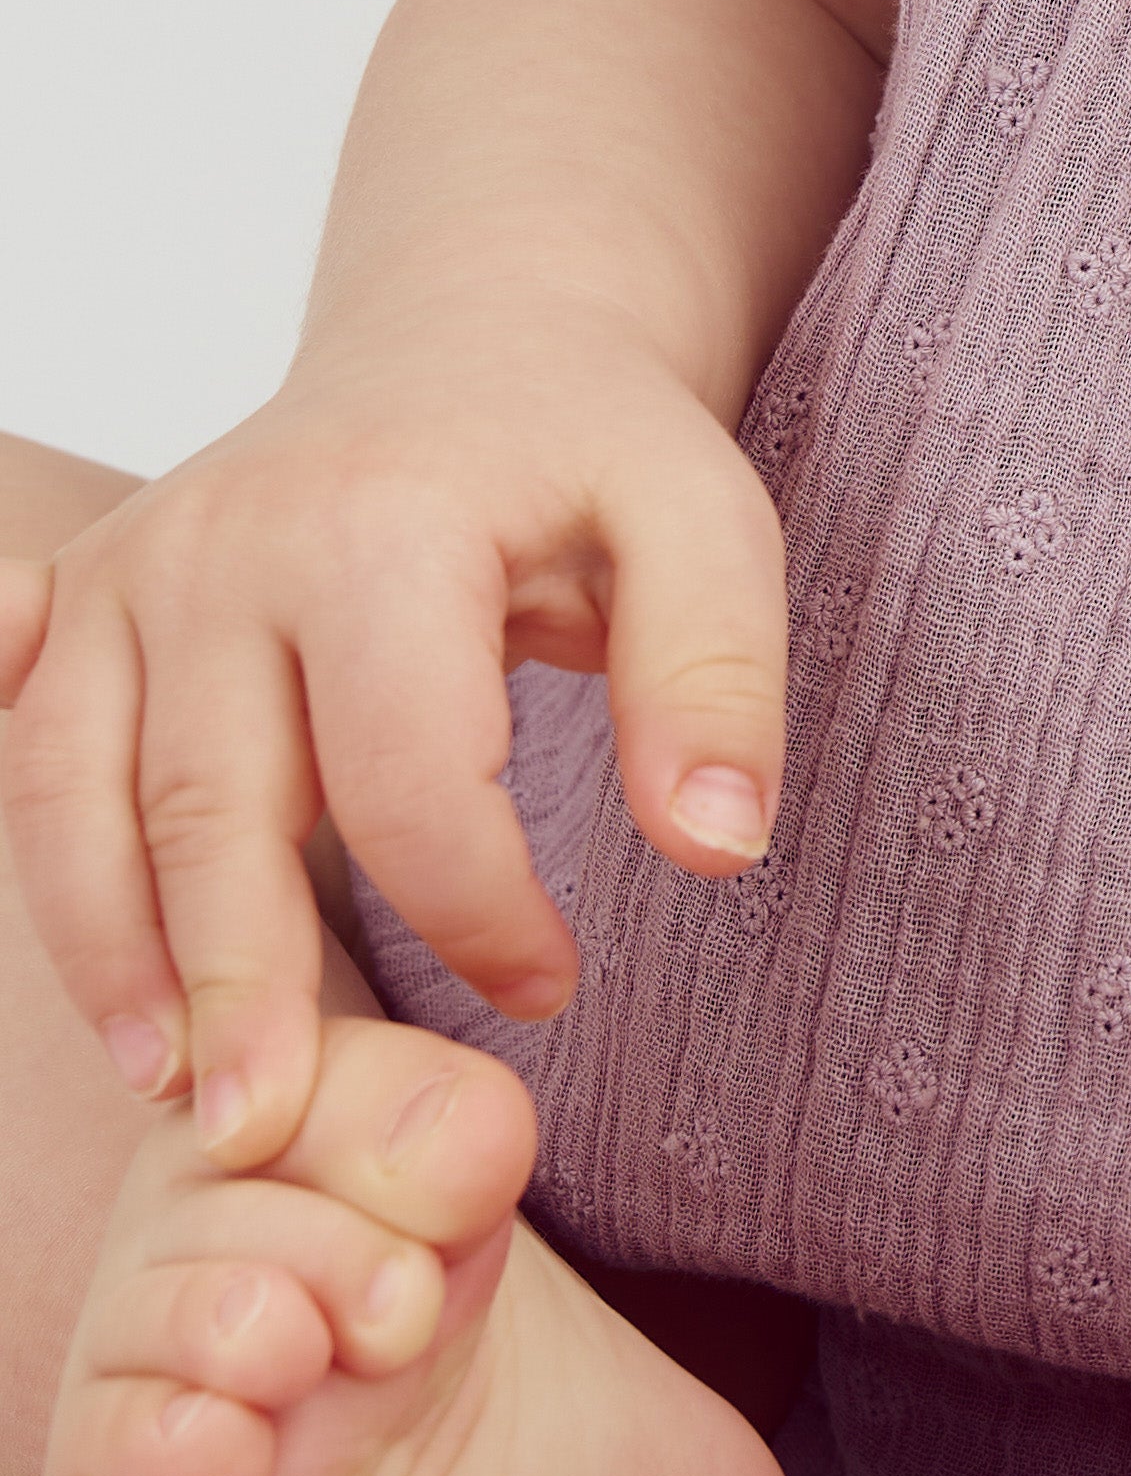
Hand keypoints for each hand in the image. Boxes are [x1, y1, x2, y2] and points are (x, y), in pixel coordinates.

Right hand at [0, 314, 794, 1169]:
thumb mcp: (704, 523)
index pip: (405, 773)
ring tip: (182, 1093)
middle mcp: (227, 544)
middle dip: (241, 985)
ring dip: (120, 960)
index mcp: (381, 523)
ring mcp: (135, 569)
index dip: (477, 908)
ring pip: (82, 799)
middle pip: (216, 805)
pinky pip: (33, 758)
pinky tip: (104, 987)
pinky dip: (55, 882)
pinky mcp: (83, 595)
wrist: (470, 341)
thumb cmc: (590, 451)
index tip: (552, 988)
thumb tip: (718, 849)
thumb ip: (717, 679)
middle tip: (271, 1134)